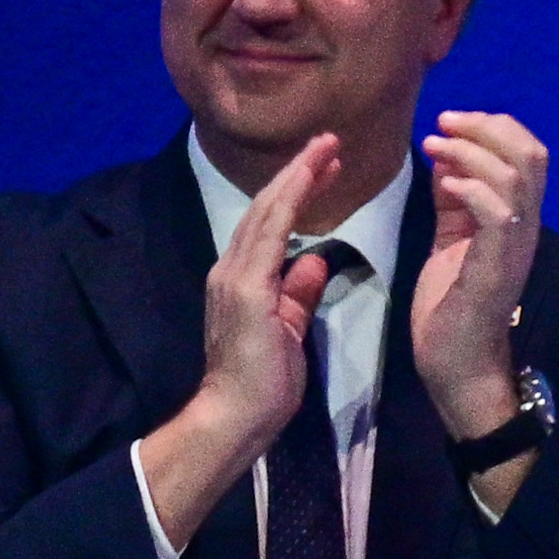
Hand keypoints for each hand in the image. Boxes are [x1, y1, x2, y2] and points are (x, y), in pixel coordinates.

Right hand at [132, 135, 344, 549]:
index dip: (296, 191)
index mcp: (241, 281)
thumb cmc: (262, 385)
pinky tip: (308, 177)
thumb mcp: (288, 330)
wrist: (234, 417)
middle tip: (329, 141)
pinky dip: (290, 200)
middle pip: (266, 208)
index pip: (270, 225)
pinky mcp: (246, 289)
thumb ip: (297, 294)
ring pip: (266, 211)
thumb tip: (314, 261)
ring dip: (297, 175)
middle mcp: (230, 270)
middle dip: (298, 171)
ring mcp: (234, 277)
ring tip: (325, 147)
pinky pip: (270, 233)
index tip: (323, 166)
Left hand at [409, 110, 546, 440]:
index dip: (492, 126)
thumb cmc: (452, 307)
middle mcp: (524, 227)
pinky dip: (473, 190)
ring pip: (516, 176)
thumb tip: (445, 157)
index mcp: (516, 218)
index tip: (449, 123)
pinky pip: (499, 214)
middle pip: (530, 153)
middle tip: (445, 123)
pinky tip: (445, 185)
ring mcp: (514, 247)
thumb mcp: (450, 241)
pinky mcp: (496, 267)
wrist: (457, 366)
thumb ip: (453, 201)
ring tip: (435, 147)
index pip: (525, 152)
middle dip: (486, 127)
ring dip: (473, 152)